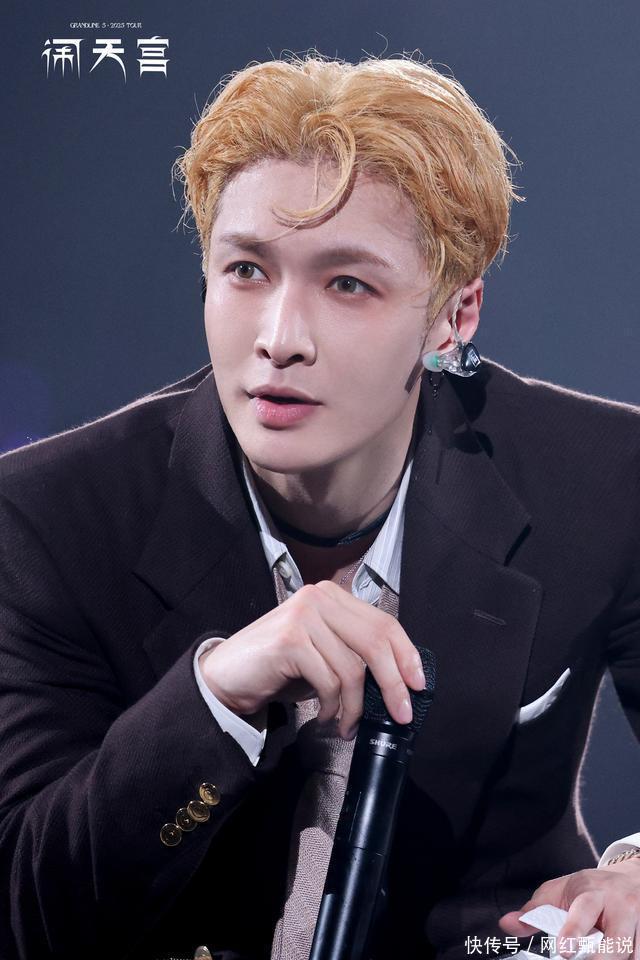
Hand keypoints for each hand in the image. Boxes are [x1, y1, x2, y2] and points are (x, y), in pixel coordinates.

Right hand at [199, 580, 425, 738]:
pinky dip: (333, 708)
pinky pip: (329, 681)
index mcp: (332, 596)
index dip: (406, 654)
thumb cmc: (278, 669)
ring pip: (353, 669)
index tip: (417, 684)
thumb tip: (399, 681)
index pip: (383, 622)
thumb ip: (355, 654)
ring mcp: (303, 615)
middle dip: (393, 683)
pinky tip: (326, 718)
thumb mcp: (324, 655)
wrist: (226, 678)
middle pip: (375, 641)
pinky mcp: (290, 640)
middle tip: (400, 714)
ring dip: (355, 707)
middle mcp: (319, 598)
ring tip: (347, 725)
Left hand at [499, 858, 639, 957]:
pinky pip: (639, 957)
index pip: (584, 911)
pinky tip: (618, 959)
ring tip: (598, 957)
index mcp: (594, 892)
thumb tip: (506, 924)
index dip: (575, 931)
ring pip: (633, 955)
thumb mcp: (560, 891)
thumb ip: (534, 910)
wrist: (630, 879)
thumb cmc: (591, 889)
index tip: (565, 949)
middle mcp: (622, 907)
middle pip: (616, 944)